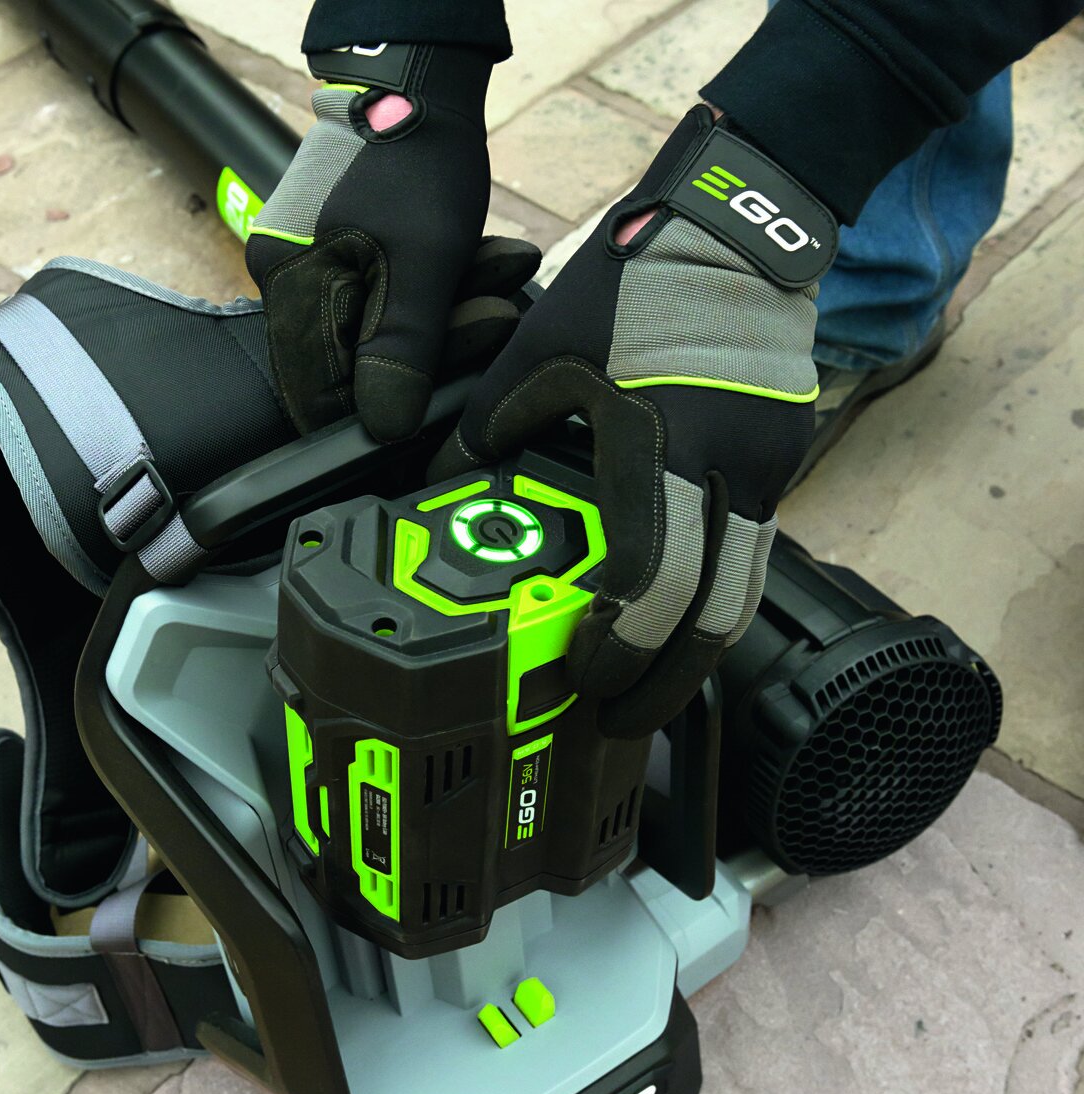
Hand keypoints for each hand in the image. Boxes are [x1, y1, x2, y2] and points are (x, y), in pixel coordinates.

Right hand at [247, 43, 500, 440]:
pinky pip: (392, 305)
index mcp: (294, 286)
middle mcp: (293, 285)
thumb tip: (385, 430)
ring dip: (450, 323)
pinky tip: (484, 271)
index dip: (376, 420)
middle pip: (358, 366)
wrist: (422, 86)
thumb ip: (404, 350)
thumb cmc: (421, 159)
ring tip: (502, 283)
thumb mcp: (426, 263)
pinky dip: (441, 300)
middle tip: (496, 320)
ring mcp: (318, 272)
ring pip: (383, 336)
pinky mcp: (348, 262)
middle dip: (435, 353)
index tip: (435, 420)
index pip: (319, 395)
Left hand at [431, 106, 837, 736]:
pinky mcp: (784, 463)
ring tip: (651, 686)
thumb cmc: (640, 279)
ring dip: (695, 653)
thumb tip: (455, 479)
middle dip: (666, 682)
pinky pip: (752, 558)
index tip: (585, 677)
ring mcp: (769, 469)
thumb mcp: (547, 347)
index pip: (650, 582)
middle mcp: (731, 471)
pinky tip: (680, 619)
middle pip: (713, 618)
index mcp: (664, 444)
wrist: (741, 228)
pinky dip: (714, 603)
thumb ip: (495, 424)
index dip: (619, 646)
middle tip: (622, 718)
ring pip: (743, 597)